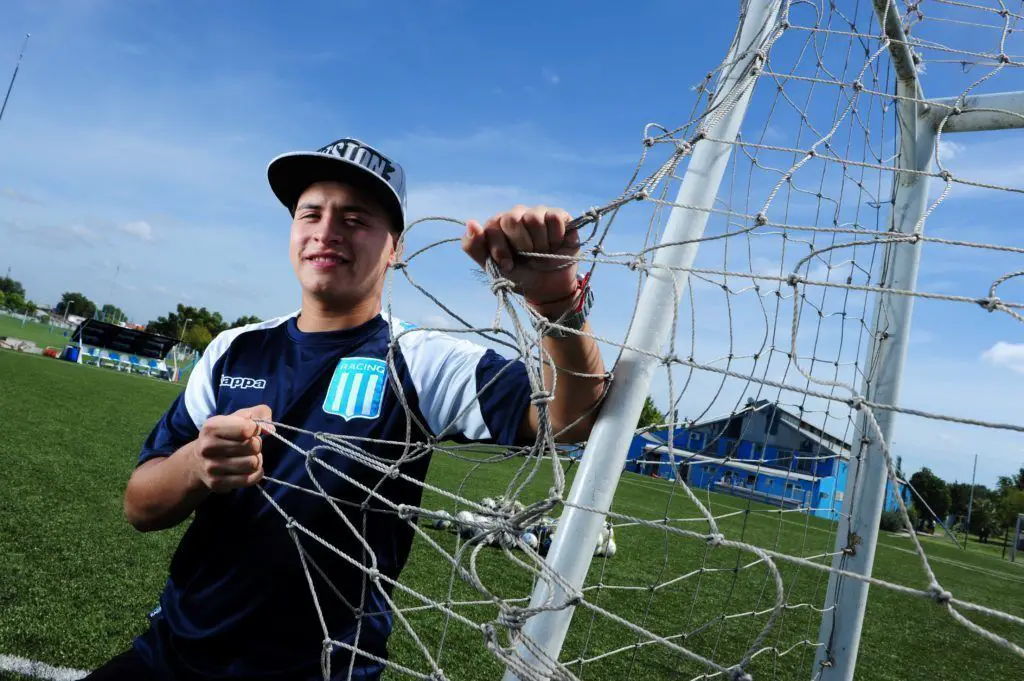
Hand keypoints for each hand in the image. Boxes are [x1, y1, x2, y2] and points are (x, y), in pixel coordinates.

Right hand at [192, 405, 272, 493]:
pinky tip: (250, 469)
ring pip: (253, 464)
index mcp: (212, 427)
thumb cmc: (224, 435)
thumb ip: (259, 413)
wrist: (197, 462)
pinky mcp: (217, 483)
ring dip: (256, 459)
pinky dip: (256, 473)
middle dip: (256, 444)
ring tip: (248, 456)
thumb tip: (270, 428)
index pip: (247, 429)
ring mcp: (212, 467)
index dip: (255, 429)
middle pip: (253, 447)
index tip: (250, 430)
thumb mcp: (238, 417)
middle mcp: (208, 447)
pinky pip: (250, 479)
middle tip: (248, 445)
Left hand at [461, 205, 580, 311]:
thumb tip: (471, 222)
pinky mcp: (558, 215)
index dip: (500, 248)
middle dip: (521, 245)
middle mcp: (516, 214)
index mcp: (498, 224)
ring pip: (534, 218)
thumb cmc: (518, 275)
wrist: (547, 288)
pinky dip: (555, 237)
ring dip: (539, 243)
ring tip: (542, 252)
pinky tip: (554, 245)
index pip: (493, 225)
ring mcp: (537, 213)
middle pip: (512, 219)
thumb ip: (473, 246)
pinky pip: (553, 218)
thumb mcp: (492, 267)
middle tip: (527, 256)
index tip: (507, 265)